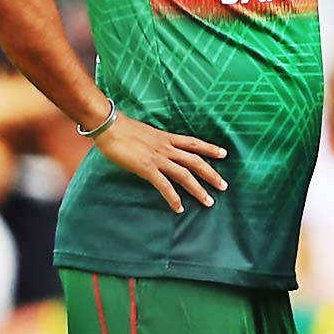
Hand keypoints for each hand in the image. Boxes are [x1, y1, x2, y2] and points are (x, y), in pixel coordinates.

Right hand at [93, 114, 227, 213]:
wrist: (109, 125)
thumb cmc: (122, 128)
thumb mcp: (145, 133)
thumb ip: (155, 141)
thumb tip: (156, 147)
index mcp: (166, 138)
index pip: (194, 143)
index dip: (209, 148)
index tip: (224, 153)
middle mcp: (166, 148)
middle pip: (195, 161)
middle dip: (211, 174)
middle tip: (224, 186)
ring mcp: (158, 158)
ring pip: (184, 175)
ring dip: (198, 189)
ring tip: (209, 202)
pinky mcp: (147, 168)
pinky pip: (164, 185)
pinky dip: (173, 197)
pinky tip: (179, 208)